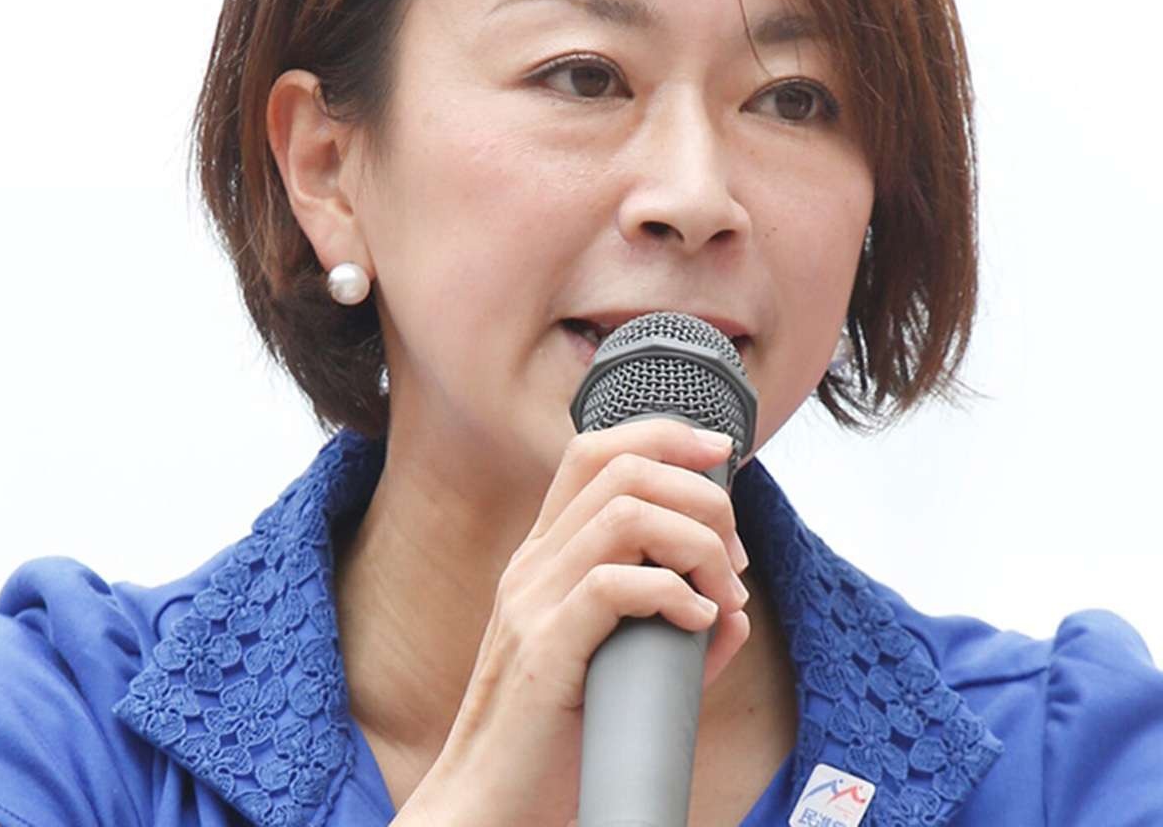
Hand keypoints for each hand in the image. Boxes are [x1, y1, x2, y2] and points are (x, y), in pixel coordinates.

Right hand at [398, 418, 751, 826]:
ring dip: (698, 543)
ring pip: (627, 515)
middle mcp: (534, 563)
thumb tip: (732, 614)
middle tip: (734, 557)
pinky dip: (673, 592)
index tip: (723, 451)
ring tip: (723, 595)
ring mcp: (534, 601)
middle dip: (700, 494)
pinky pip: (616, 585)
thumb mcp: (611, 667)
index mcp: (544, 555)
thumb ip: (668, 633)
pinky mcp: (546, 649)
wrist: (489, 807)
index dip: (664, 434)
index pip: (595, 451)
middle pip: (622, 468)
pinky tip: (697, 623)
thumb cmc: (552, 740)